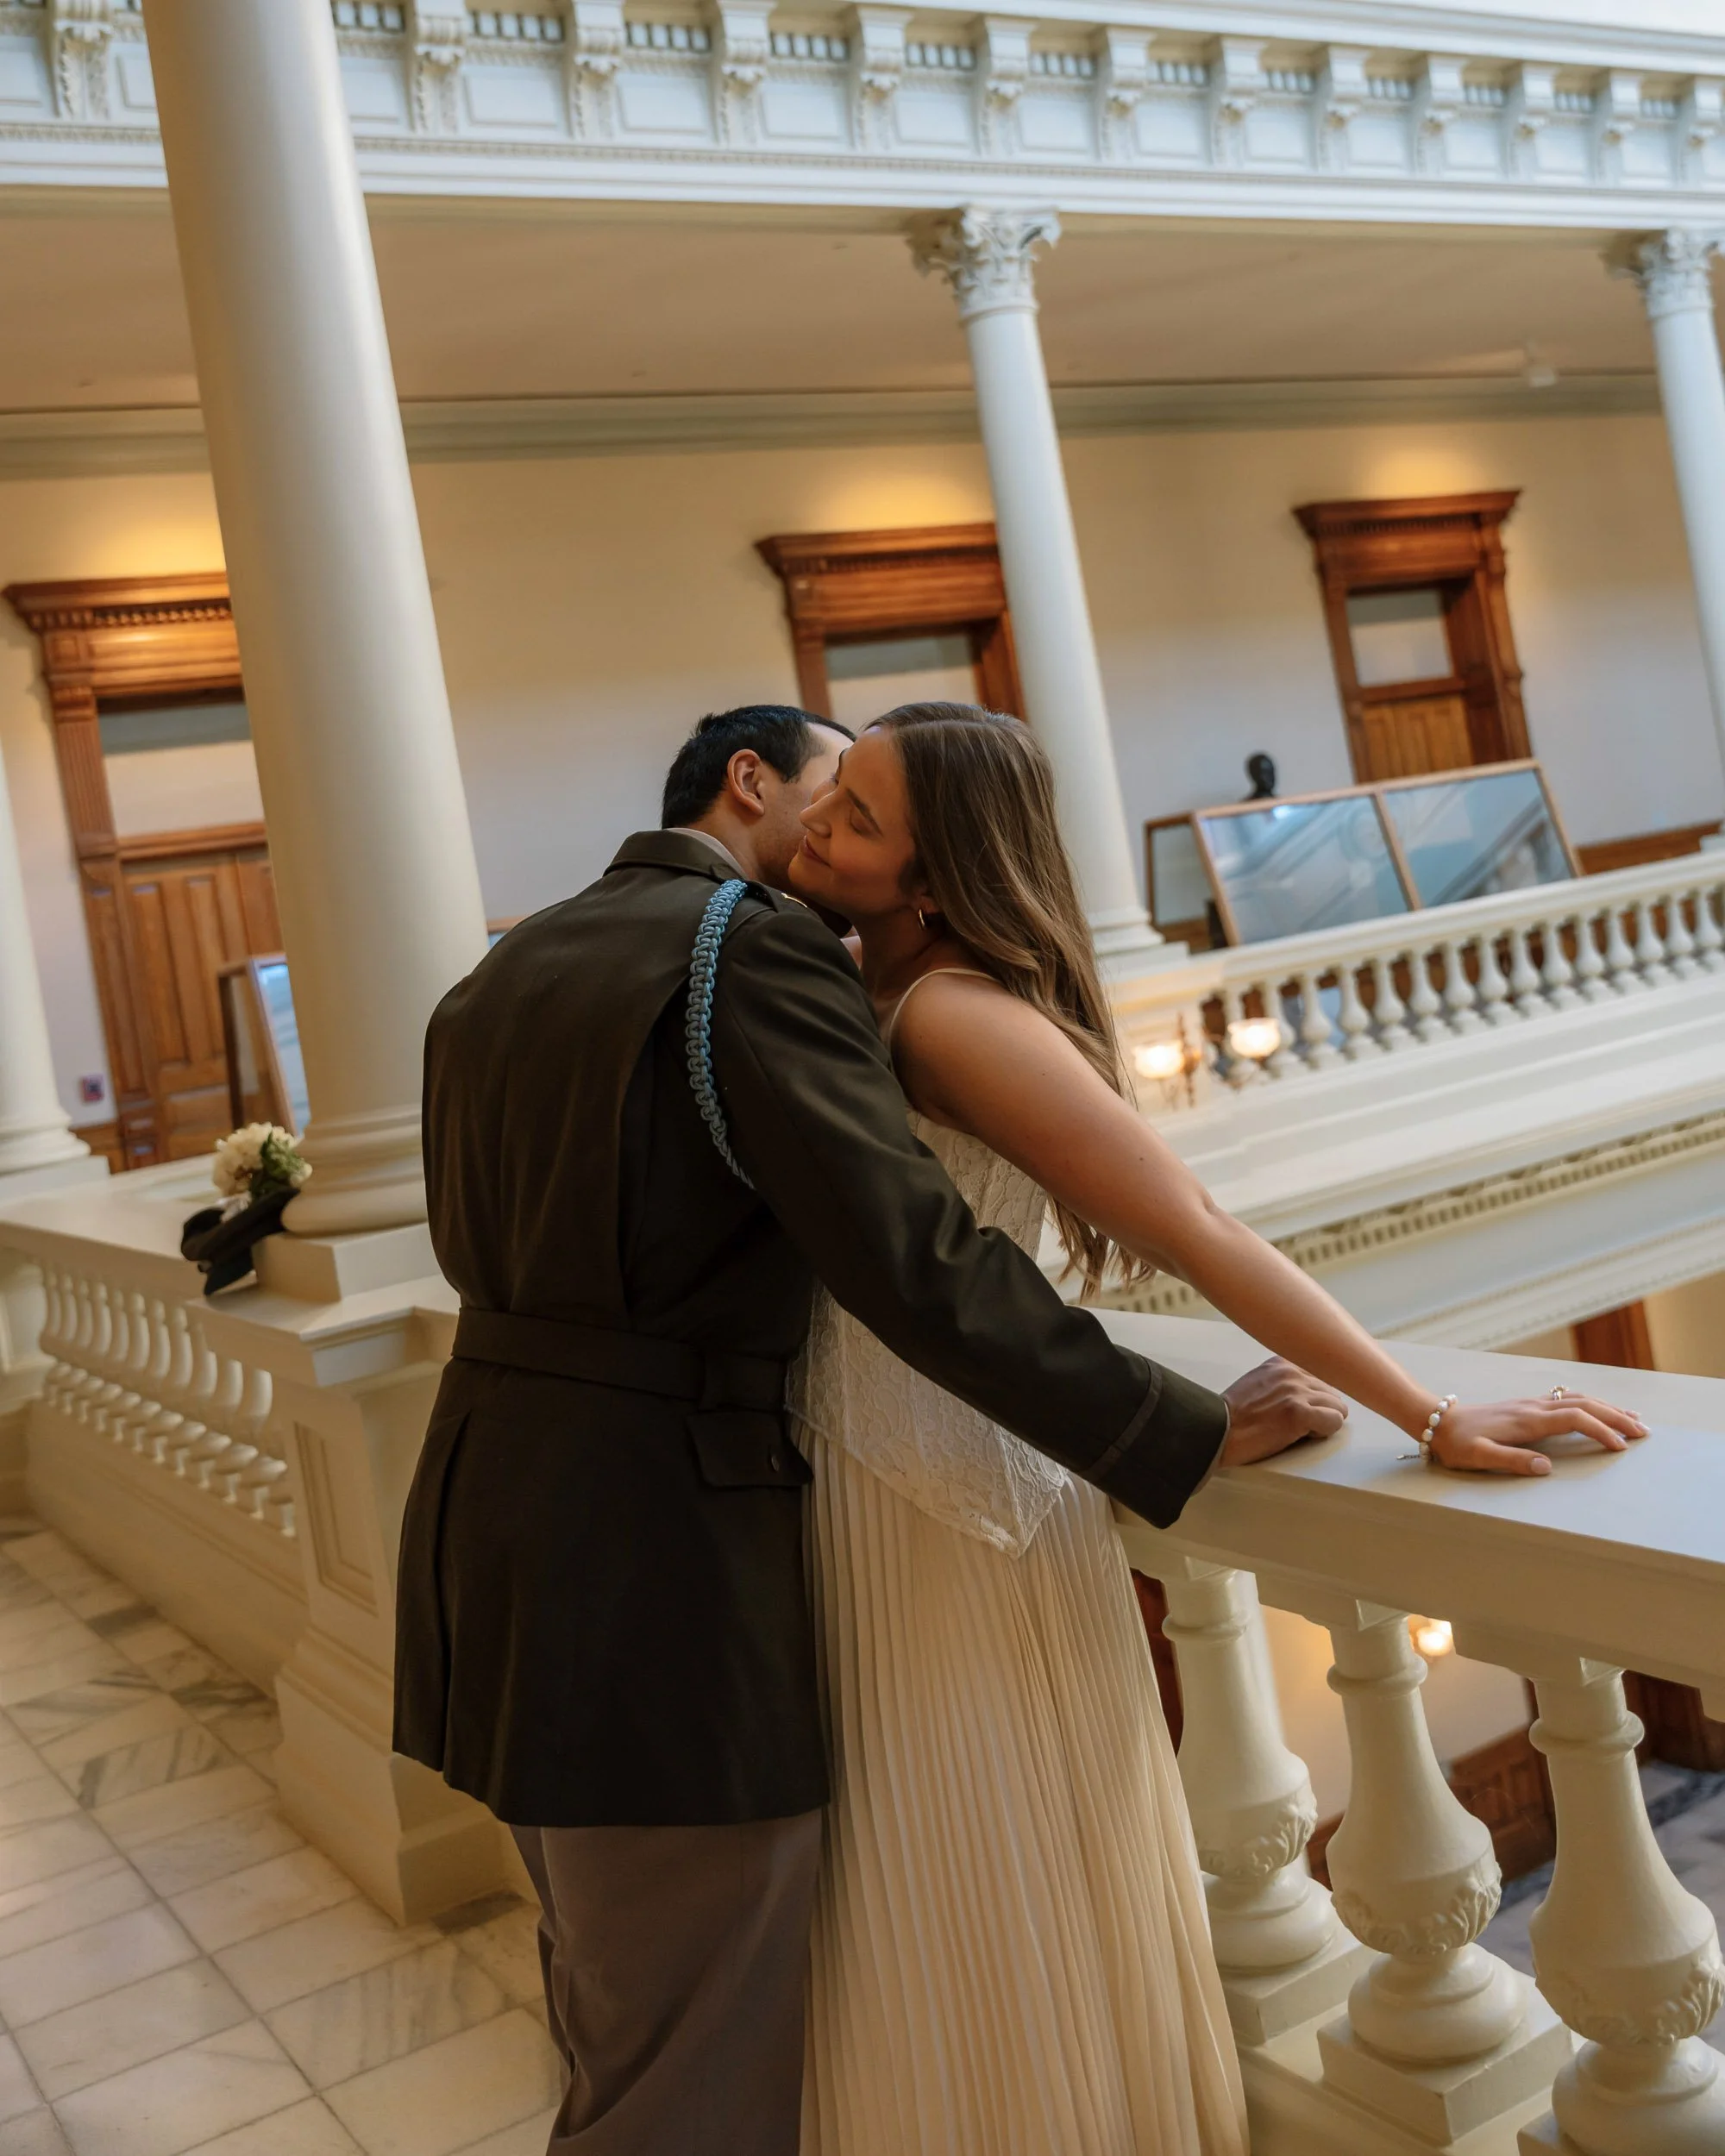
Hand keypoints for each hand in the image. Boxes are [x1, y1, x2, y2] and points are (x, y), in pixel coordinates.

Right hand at [1221, 1357, 1348, 1465]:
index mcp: (1283, 1362)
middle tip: (1295, 1423)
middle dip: (1320, 1410)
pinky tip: (1301, 1435)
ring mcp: (1297, 1392)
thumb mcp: (1260, 1382)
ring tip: (1296, 1429)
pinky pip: (1334, 1422)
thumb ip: (1285, 1380)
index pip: (1323, 1376)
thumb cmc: (1235, 1415)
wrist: (1217, 1430)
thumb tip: (1313, 1392)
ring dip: (1322, 1422)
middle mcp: (1292, 1372)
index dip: (1314, 1397)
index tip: (1299, 1409)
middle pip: (1333, 1393)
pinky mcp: (1300, 1414)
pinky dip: (1322, 1433)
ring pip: (1338, 1408)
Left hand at [1427, 1391, 1649, 1476]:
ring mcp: (1530, 1404)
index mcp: (1527, 1421)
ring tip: (1632, 1419)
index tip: (1620, 1446)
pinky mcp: (1526, 1406)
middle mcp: (1533, 1408)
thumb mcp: (1478, 1456)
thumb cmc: (1456, 1443)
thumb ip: (1511, 1461)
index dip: (1600, 1430)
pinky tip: (1597, 1408)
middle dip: (1615, 1416)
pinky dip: (1589, 1404)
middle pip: (1584, 1404)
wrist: (1437, 1421)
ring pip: (1577, 1399)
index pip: (1574, 1419)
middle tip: (1643, 1432)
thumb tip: (1546, 1467)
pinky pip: (1566, 1400)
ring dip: (1606, 1407)